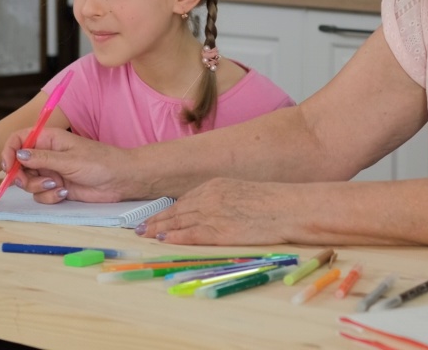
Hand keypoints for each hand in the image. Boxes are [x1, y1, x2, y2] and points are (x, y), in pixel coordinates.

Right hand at [4, 128, 137, 203]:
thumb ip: (42, 159)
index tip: (7, 167)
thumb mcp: (69, 159)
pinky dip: (49, 196)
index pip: (19, 139)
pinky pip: (40, 195)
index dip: (8, 151)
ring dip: (38, 187)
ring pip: (28, 183)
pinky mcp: (56, 187)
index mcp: (49, 138)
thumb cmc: (100, 162)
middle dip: (22, 176)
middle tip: (28, 182)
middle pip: (18, 165)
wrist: (120, 180)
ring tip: (57, 185)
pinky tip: (64, 193)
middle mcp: (47, 154)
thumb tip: (19, 155)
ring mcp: (51, 172)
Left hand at [136, 177, 292, 245]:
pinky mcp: (217, 230)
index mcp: (215, 186)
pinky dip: (174, 237)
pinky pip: (189, 234)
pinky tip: (163, 240)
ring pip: (177, 222)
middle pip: (175, 211)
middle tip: (140, 228)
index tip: (155, 218)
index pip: (184, 200)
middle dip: (156, 220)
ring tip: (145, 235)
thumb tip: (217, 212)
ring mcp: (212, 213)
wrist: (287, 208)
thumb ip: (224, 200)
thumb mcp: (243, 193)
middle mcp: (209, 197)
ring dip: (159, 229)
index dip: (167, 211)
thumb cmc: (273, 202)